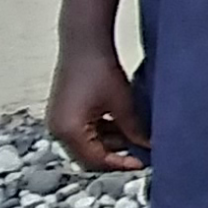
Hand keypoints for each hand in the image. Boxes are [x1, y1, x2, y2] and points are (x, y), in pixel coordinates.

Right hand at [47, 47, 146, 175]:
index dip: (120, 164)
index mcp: (69, 131)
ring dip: (110, 144)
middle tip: (140, 153)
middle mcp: (57, 130)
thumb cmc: (101, 69)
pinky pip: (82, 133)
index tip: (142, 163)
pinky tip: (122, 126)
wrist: (84, 43)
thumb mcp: (123, 103)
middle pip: (88, 156)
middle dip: (115, 155)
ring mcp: (57, 122)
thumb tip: (149, 147)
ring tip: (135, 137)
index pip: (95, 160)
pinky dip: (101, 133)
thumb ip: (135, 130)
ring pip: (87, 145)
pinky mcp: (62, 113)